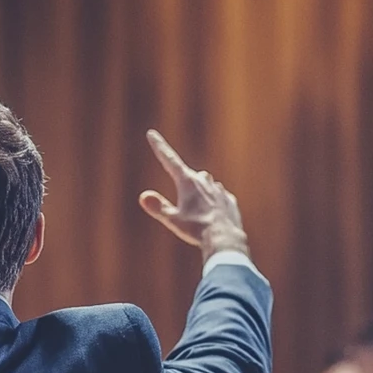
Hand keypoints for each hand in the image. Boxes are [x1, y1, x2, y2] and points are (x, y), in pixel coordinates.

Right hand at [140, 131, 248, 261]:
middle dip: (184, 185)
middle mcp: (204, 181)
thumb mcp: (172, 219)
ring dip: (200, 193)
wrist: (224, 238)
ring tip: (198, 214)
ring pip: (206, 185)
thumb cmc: (196, 229)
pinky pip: (219, 197)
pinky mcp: (229, 200)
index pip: (169, 160)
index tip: (151, 134)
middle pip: (189, 176)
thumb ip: (158, 207)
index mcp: (187, 182)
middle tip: (183, 205)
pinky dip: (214, 204)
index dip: (159, 147)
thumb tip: (143, 196)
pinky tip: (212, 217)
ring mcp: (219, 190)